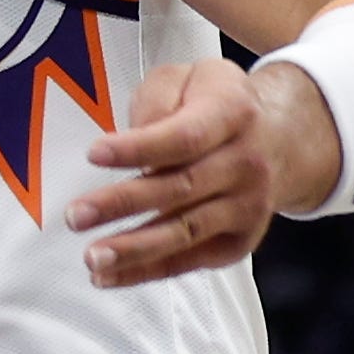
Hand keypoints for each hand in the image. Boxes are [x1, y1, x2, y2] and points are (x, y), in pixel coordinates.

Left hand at [63, 57, 334, 287]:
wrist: (277, 141)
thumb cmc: (213, 105)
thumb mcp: (188, 77)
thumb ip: (157, 100)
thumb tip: (130, 142)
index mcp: (233, 113)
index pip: (184, 137)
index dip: (138, 147)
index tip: (93, 154)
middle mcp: (246, 163)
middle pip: (180, 188)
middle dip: (123, 204)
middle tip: (76, 215)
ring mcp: (247, 207)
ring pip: (185, 232)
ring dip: (134, 249)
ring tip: (92, 257)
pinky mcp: (239, 242)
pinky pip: (188, 262)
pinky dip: (146, 271)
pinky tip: (108, 276)